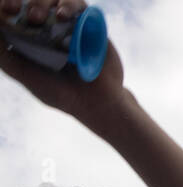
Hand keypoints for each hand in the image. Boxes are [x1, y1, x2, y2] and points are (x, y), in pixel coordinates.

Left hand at [0, 0, 126, 120]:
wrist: (98, 104)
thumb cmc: (60, 92)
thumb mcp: (25, 75)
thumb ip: (4, 55)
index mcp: (29, 36)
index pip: (13, 12)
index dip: (8, 5)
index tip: (6, 9)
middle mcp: (48, 28)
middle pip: (31, 2)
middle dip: (23, 2)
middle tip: (22, 13)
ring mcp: (69, 25)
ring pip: (53, 0)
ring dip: (42, 2)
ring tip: (38, 17)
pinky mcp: (90, 25)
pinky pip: (79, 5)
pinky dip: (69, 5)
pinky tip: (62, 15)